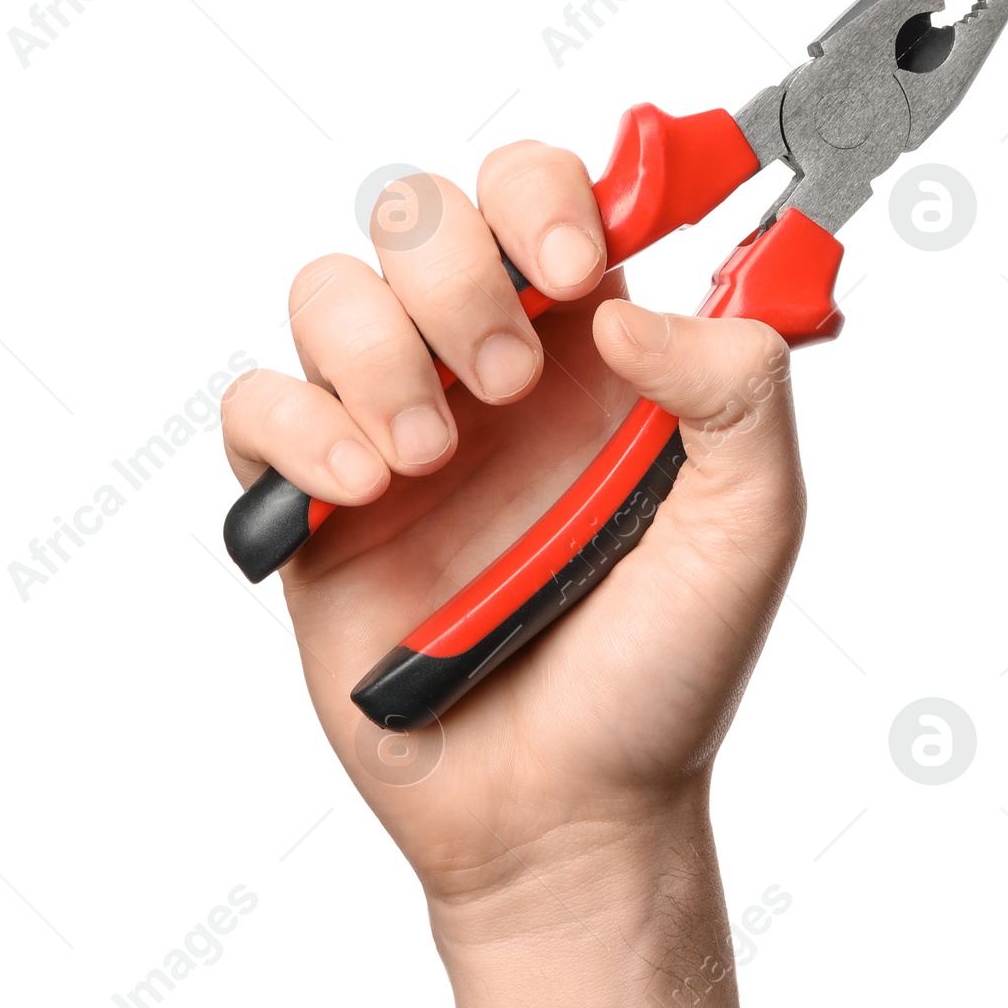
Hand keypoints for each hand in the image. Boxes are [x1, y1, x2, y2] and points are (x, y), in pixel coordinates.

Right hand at [220, 139, 804, 924]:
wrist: (566, 813)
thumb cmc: (661, 678)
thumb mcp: (751, 528)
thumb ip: (738, 391)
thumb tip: (629, 304)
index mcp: (595, 359)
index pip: (544, 198)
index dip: (544, 194)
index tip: (574, 262)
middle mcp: (486, 377)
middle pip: (421, 216)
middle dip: (457, 272)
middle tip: (508, 379)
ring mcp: (393, 435)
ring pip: (328, 289)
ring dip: (375, 350)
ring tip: (427, 456)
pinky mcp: (313, 508)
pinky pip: (256, 404)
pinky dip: (299, 428)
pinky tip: (362, 492)